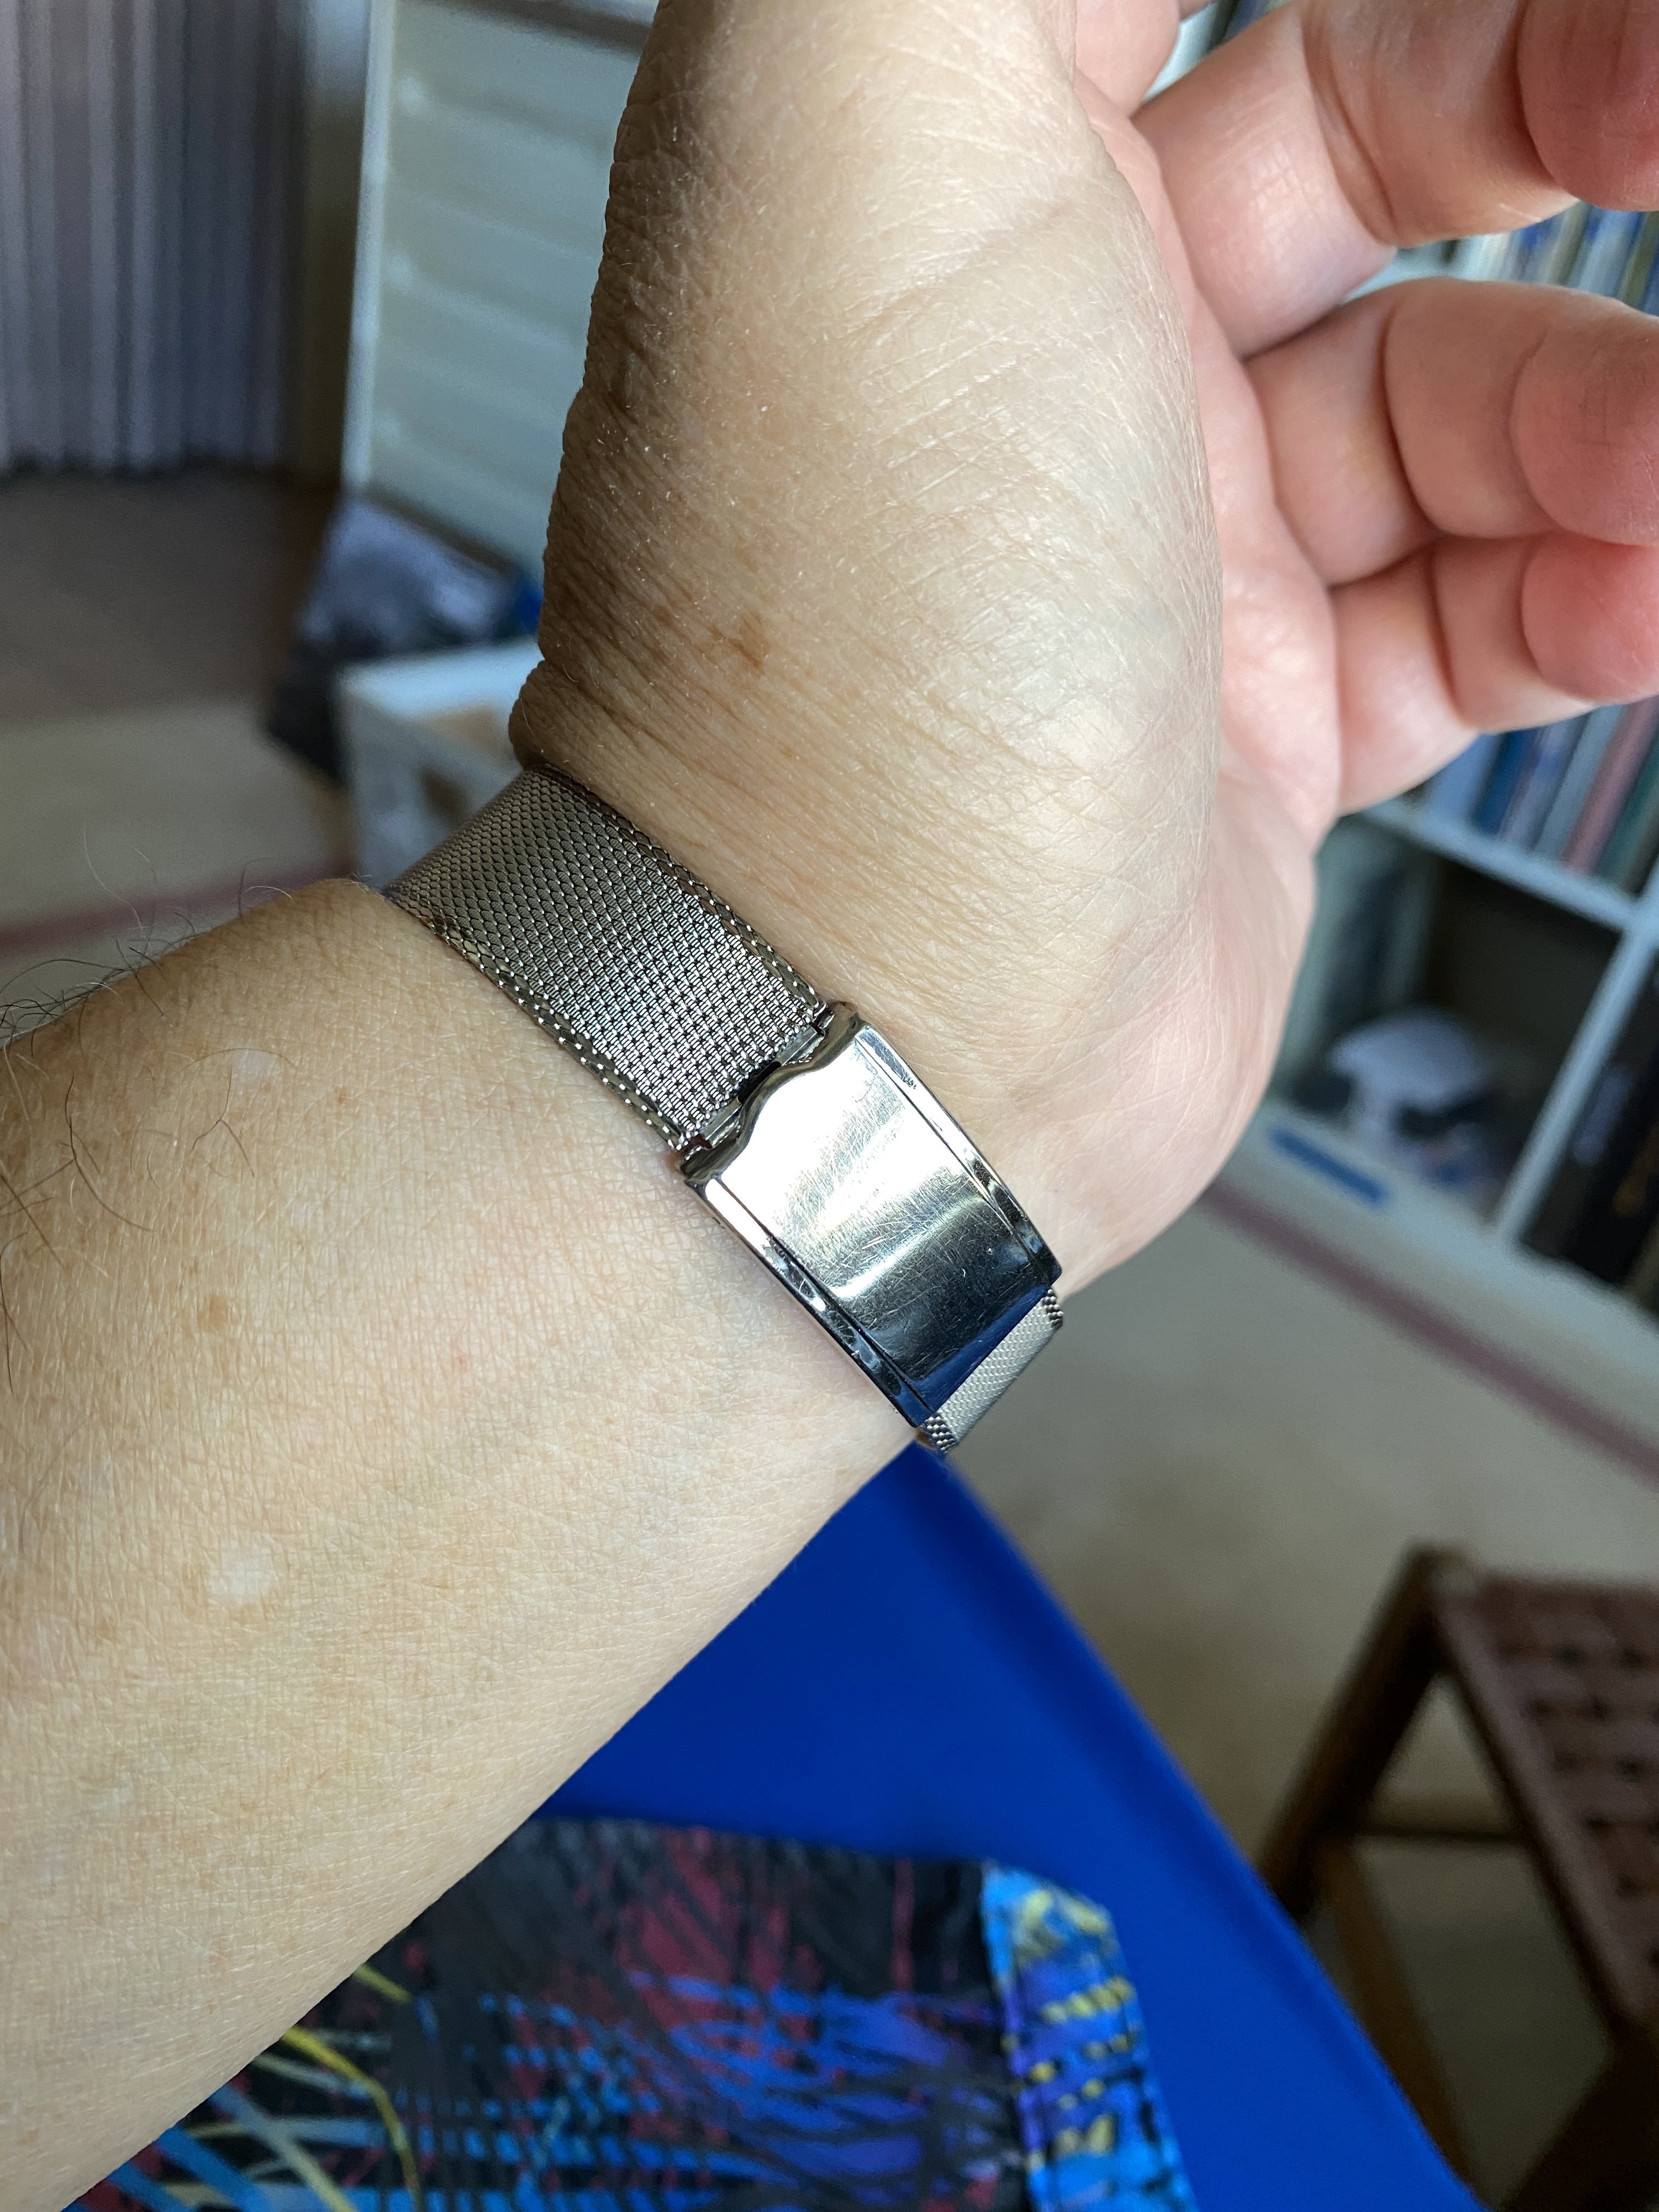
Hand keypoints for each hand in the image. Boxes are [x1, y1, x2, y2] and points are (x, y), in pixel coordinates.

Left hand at [515, 0, 1658, 1289]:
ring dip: (1615, 412)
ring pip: (1481, 387)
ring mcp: (1169, 536)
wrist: (863, 1017)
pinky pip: (1486, 600)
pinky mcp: (1259, 712)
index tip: (1559, 33)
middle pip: (1396, 120)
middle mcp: (1045, 332)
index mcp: (935, 161)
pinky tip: (1639, 589)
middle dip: (1585, 95)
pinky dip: (1590, 584)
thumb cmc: (844, 635)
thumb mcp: (858, 133)